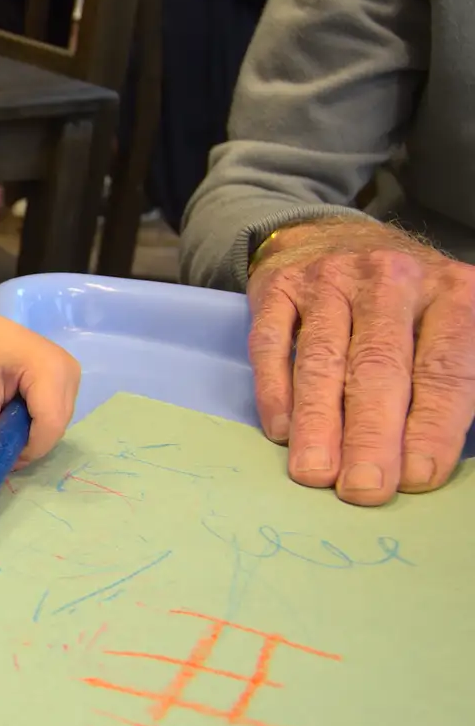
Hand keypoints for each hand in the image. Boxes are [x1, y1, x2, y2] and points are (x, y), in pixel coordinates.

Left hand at [0, 300, 80, 465]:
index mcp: (50, 370)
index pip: (50, 423)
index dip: (30, 448)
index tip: (3, 457)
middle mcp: (70, 372)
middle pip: (57, 426)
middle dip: (31, 444)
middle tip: (1, 450)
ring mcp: (73, 375)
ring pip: (59, 422)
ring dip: (35, 435)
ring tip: (6, 433)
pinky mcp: (69, 379)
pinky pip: (58, 413)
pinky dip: (39, 423)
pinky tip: (17, 420)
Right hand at [247, 219, 474, 505]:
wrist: (333, 237)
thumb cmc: (403, 303)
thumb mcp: (450, 322)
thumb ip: (454, 378)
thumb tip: (432, 459)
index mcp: (452, 291)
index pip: (445, 369)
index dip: (432, 427)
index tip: (417, 478)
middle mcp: (391, 278)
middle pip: (380, 367)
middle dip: (373, 435)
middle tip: (365, 488)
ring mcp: (328, 279)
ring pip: (322, 359)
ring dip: (318, 423)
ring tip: (315, 474)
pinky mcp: (276, 287)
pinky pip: (272, 345)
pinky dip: (274, 392)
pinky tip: (281, 432)